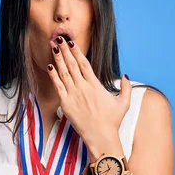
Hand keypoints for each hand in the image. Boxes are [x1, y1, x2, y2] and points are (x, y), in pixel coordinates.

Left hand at [47, 36, 131, 154]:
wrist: (101, 136)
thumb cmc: (112, 121)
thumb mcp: (124, 103)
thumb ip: (125, 87)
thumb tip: (125, 75)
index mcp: (95, 85)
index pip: (84, 63)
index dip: (77, 51)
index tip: (72, 42)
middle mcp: (83, 87)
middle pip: (72, 64)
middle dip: (65, 50)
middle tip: (59, 38)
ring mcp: (73, 95)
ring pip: (64, 72)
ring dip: (58, 59)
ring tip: (53, 47)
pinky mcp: (66, 104)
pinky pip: (58, 86)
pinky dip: (53, 76)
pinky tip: (50, 66)